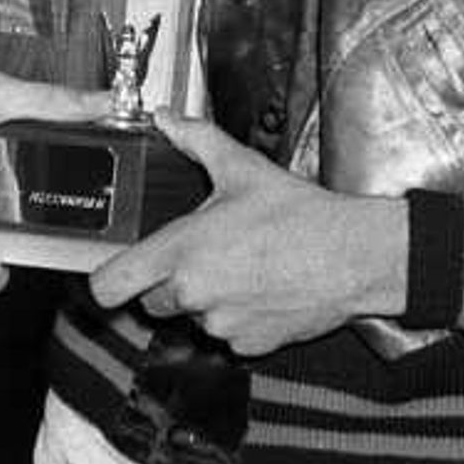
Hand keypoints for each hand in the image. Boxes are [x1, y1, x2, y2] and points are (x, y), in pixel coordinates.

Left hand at [83, 112, 410, 354]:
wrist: (356, 257)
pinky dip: (237, 317)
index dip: (107, 280)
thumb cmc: (302, 216)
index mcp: (181, 251)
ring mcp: (219, 323)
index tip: (119, 270)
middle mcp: (193, 293)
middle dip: (169, 282)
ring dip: (206, 299)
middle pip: (152, 300)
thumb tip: (168, 119)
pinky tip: (261, 290)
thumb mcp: (244, 169)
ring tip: (242, 269)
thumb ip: (198, 141)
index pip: (109, 286)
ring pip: (192, 317)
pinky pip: (226, 334)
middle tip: (203, 256)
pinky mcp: (247, 344)